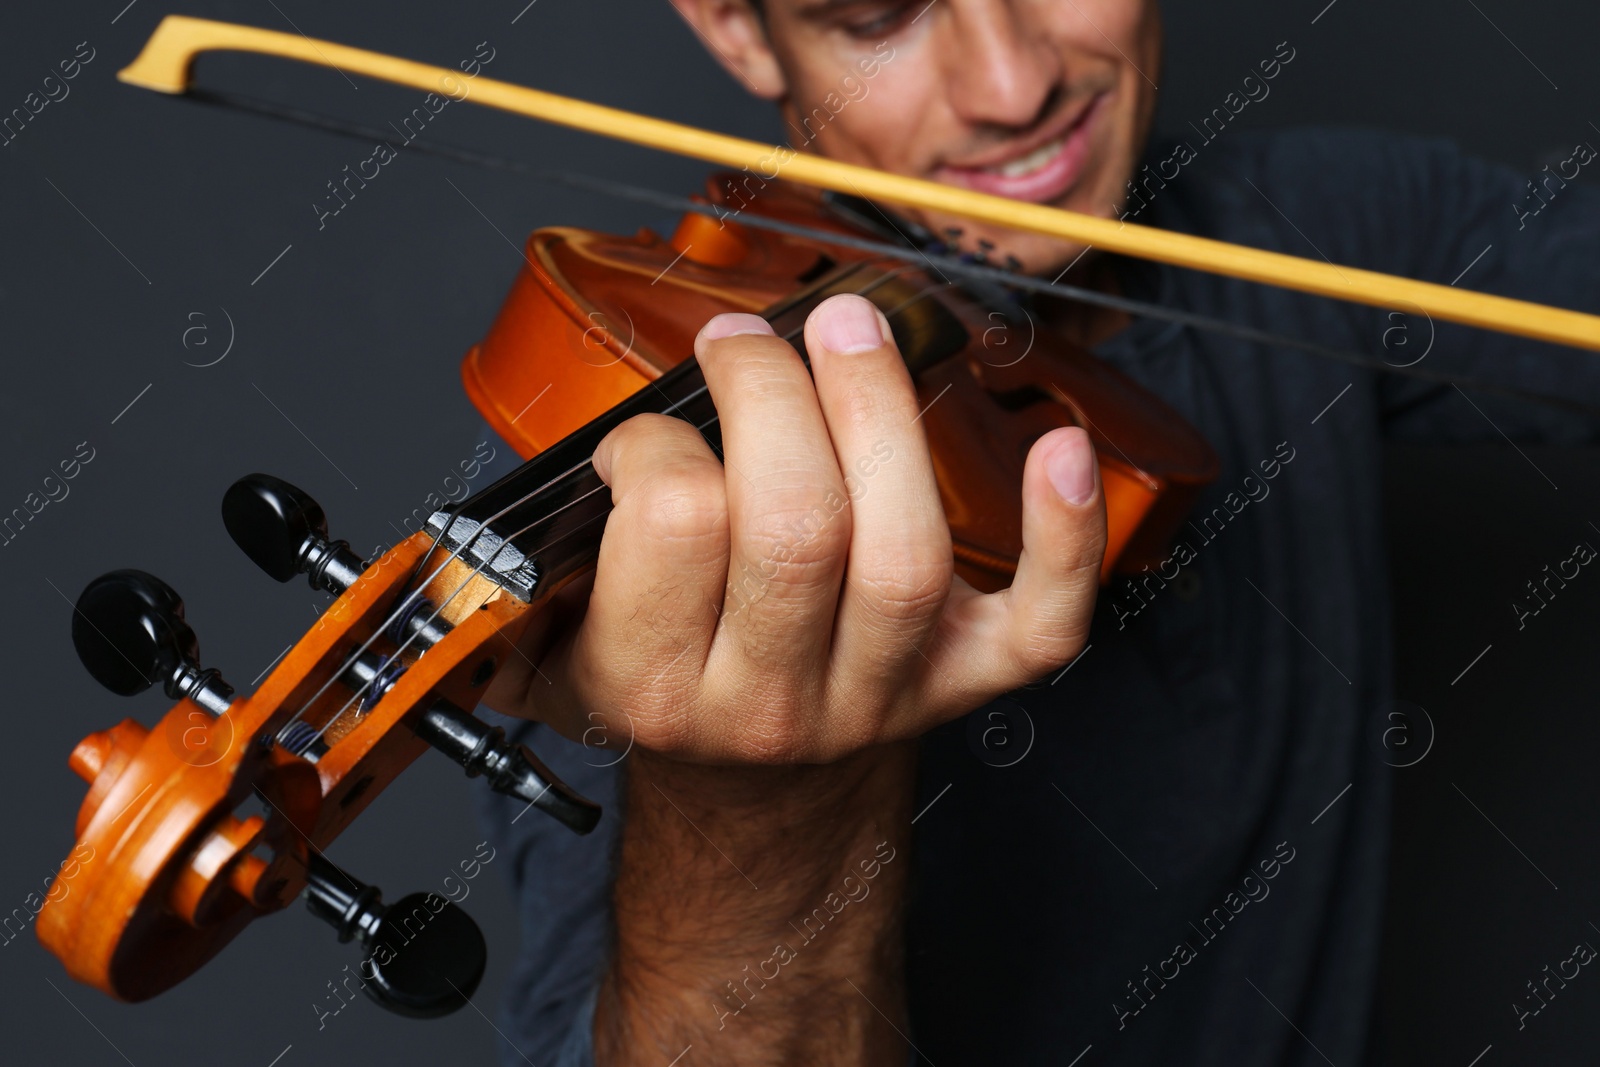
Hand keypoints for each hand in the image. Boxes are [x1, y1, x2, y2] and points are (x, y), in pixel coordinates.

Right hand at [486, 293, 1105, 764]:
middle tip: (749, 342)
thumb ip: (548, 569)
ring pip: (901, 550)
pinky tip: (1058, 449)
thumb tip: (532, 482)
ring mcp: (881, 693)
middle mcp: (772, 700)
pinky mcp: (967, 683)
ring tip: (848, 331)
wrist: (756, 798)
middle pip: (796, 526)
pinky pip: (1040, 624)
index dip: (657, 444)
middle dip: (773, 395)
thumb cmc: (670, 686)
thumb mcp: (568, 648)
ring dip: (880, 413)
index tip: (652, 433)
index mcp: (658, 686)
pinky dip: (1061, 536)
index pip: (669, 526)